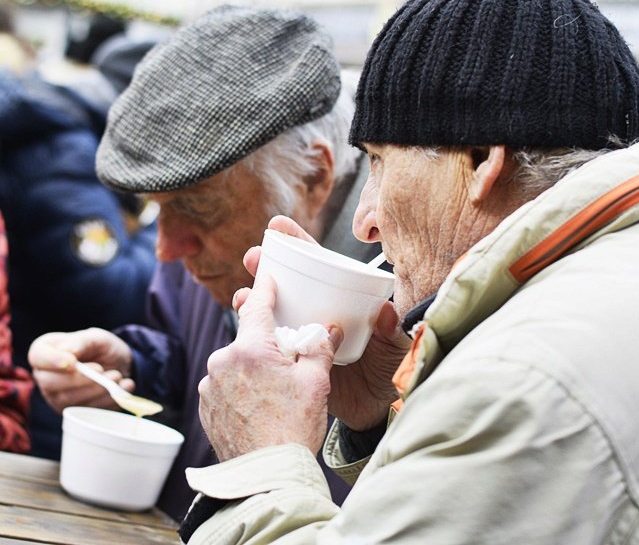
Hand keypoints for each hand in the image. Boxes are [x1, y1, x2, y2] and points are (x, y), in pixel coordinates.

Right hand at [28, 329, 134, 413]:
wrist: (118, 366)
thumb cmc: (101, 348)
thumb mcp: (96, 337)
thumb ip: (82, 343)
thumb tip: (69, 352)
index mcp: (44, 350)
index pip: (38, 356)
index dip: (53, 361)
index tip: (73, 362)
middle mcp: (44, 375)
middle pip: (50, 382)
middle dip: (79, 379)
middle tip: (102, 371)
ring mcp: (55, 396)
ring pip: (67, 399)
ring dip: (95, 390)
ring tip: (117, 376)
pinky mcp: (70, 411)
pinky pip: (84, 411)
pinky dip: (105, 401)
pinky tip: (121, 389)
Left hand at [200, 273, 337, 460]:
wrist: (266, 476)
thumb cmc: (293, 430)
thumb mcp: (316, 384)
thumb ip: (320, 349)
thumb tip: (329, 330)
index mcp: (250, 349)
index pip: (256, 307)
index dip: (264, 290)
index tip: (267, 278)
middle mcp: (222, 361)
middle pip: (247, 340)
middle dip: (265, 345)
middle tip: (287, 362)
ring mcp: (210, 386)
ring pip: (234, 365)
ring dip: (251, 370)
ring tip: (274, 395)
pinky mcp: (205, 407)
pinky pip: (224, 387)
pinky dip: (239, 390)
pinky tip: (258, 409)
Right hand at [237, 215, 411, 430]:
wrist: (375, 412)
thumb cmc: (389, 371)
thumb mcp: (396, 347)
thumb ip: (393, 330)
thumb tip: (386, 312)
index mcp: (340, 299)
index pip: (318, 264)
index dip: (297, 243)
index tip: (277, 226)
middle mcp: (315, 312)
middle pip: (286, 282)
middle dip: (265, 265)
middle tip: (253, 257)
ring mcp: (299, 335)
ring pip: (270, 311)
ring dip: (252, 300)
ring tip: (243, 296)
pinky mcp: (288, 360)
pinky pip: (265, 343)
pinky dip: (251, 334)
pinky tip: (243, 327)